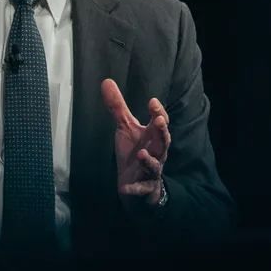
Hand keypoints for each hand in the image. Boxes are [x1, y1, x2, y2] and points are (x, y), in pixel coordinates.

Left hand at [101, 79, 170, 207]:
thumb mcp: (125, 128)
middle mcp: (156, 152)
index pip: (160, 123)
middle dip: (162, 132)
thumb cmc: (134, 152)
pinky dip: (134, 189)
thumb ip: (118, 108)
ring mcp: (151, 171)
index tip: (152, 101)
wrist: (135, 184)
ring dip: (149, 160)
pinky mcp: (143, 187)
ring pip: (155, 165)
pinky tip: (126, 188)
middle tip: (159, 121)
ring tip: (142, 153)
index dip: (158, 112)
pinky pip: (141, 189)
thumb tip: (106, 81)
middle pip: (164, 142)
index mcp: (153, 137)